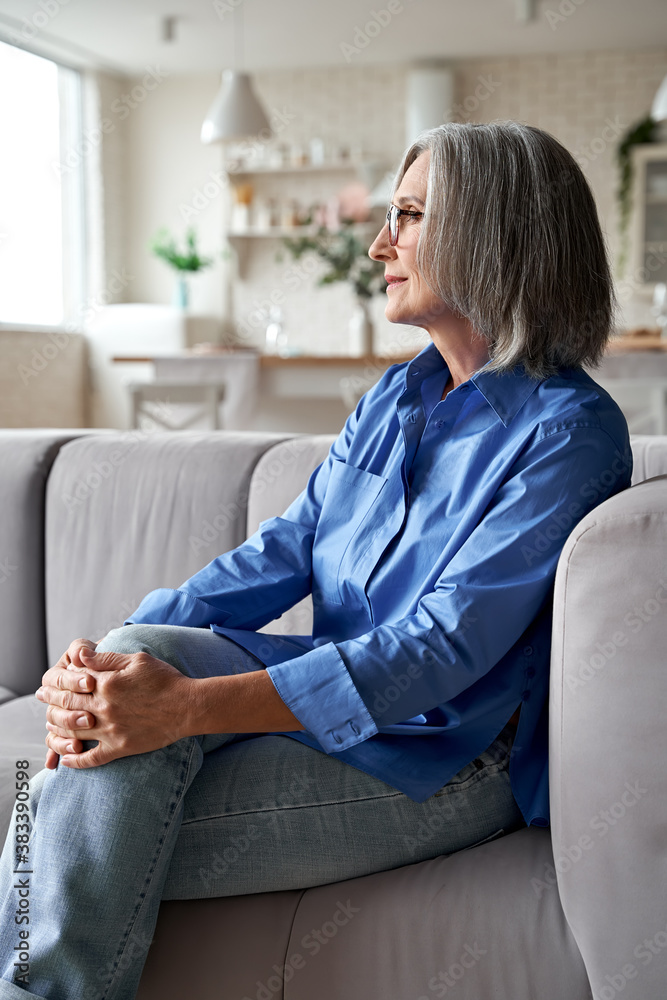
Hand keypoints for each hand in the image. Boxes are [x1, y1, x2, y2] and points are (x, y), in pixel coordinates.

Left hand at [36, 645, 194, 768]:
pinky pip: (91, 758)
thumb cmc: (165, 679)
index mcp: (106, 683)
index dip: (58, 680)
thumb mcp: (137, 660)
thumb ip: (106, 658)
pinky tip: (66, 759)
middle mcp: (104, 707)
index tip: (50, 681)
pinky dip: (75, 760)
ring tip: (49, 725)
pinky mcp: (119, 748)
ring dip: (56, 729)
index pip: (72, 682)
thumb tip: (79, 655)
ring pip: (72, 732)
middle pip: (67, 706)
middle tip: (42, 698)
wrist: (187, 707)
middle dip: (51, 701)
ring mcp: (110, 730)